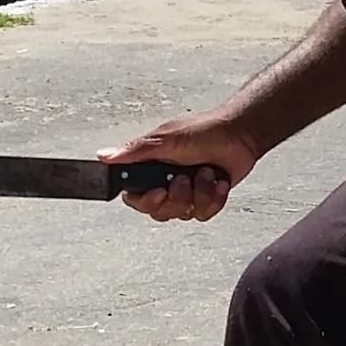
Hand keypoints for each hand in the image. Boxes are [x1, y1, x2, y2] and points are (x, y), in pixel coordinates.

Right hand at [101, 110, 261, 221]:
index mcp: (151, 167)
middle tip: (185, 178)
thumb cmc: (205, 131)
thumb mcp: (166, 139)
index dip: (145, 200)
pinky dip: (214, 198)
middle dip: (177, 197)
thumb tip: (104, 156)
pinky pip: (204, 214)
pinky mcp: (206, 200)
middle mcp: (166, 182)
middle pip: (158, 211)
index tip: (159, 191)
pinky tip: (219, 181)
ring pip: (183, 214)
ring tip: (206, 173)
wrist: (241, 135)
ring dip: (199, 194)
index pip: (135, 197)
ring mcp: (187, 192)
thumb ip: (135, 152)